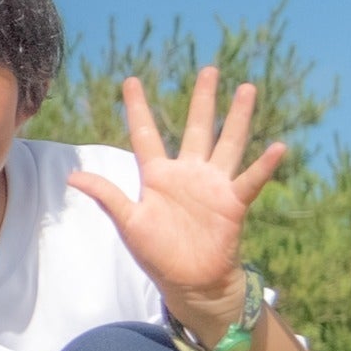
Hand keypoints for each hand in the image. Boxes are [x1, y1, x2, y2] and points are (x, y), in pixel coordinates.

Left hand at [68, 69, 284, 334]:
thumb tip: (72, 176)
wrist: (189, 281)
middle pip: (196, 128)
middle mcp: (188, 173)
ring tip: (247, 88)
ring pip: (228, 143)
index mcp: (157, 175)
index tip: (131, 80)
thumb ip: (107, 195)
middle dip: (202, 100)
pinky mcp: (233, 203)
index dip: (138, 107)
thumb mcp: (128, 221)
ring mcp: (213, 185)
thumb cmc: (156, 252)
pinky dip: (264, 165)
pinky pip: (250, 180)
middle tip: (210, 69)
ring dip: (238, 117)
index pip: (144, 133)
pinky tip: (278, 147)